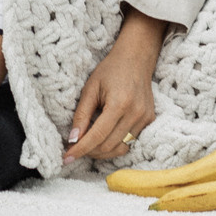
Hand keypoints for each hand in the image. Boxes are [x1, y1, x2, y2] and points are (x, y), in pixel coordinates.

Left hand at [67, 15, 159, 159]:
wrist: (136, 58)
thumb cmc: (110, 70)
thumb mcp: (90, 88)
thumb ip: (81, 115)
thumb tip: (72, 140)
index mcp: (120, 103)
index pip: (97, 136)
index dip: (81, 149)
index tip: (67, 157)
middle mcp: (135, 113)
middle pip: (108, 146)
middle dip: (89, 151)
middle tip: (75, 147)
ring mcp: (145, 118)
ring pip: (120, 149)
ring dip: (102, 152)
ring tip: (89, 144)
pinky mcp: (149, 120)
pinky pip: (130, 142)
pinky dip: (115, 144)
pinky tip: (105, 137)